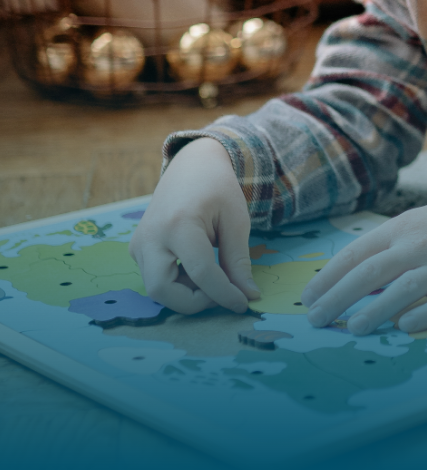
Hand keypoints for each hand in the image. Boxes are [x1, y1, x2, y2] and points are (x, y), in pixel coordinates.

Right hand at [128, 137, 260, 314]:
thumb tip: (248, 295)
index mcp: (179, 225)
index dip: (224, 294)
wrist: (192, 166)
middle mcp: (150, 237)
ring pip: (156, 289)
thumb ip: (238, 261)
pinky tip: (198, 268)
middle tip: (223, 292)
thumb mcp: (236, 221)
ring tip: (213, 273)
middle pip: (163, 290)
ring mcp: (138, 244)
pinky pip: (155, 278)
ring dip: (187, 293)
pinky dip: (178, 283)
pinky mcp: (137, 249)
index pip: (201, 273)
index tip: (244, 303)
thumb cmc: (218, 189)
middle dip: (195, 302)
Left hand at [300, 190, 426, 335]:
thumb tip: (346, 280)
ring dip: (376, 310)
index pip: (356, 254)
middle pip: (372, 273)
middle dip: (339, 297)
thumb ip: (384, 249)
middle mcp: (420, 244)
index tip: (308, 298)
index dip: (329, 277)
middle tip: (317, 319)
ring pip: (404, 289)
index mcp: (401, 228)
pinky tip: (406, 327)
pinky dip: (423, 316)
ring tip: (353, 328)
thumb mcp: (414, 225)